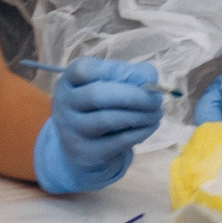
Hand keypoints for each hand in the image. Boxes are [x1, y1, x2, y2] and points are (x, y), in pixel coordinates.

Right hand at [32, 59, 164, 194]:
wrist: (84, 146)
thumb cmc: (101, 106)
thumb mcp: (110, 85)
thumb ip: (131, 75)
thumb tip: (149, 80)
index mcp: (69, 80)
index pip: (85, 70)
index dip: (115, 70)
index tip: (142, 76)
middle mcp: (64, 103)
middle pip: (97, 95)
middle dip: (134, 95)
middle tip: (157, 99)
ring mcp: (71, 130)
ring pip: (107, 119)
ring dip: (140, 115)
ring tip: (157, 113)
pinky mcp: (85, 152)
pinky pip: (116, 141)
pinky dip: (139, 132)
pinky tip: (150, 126)